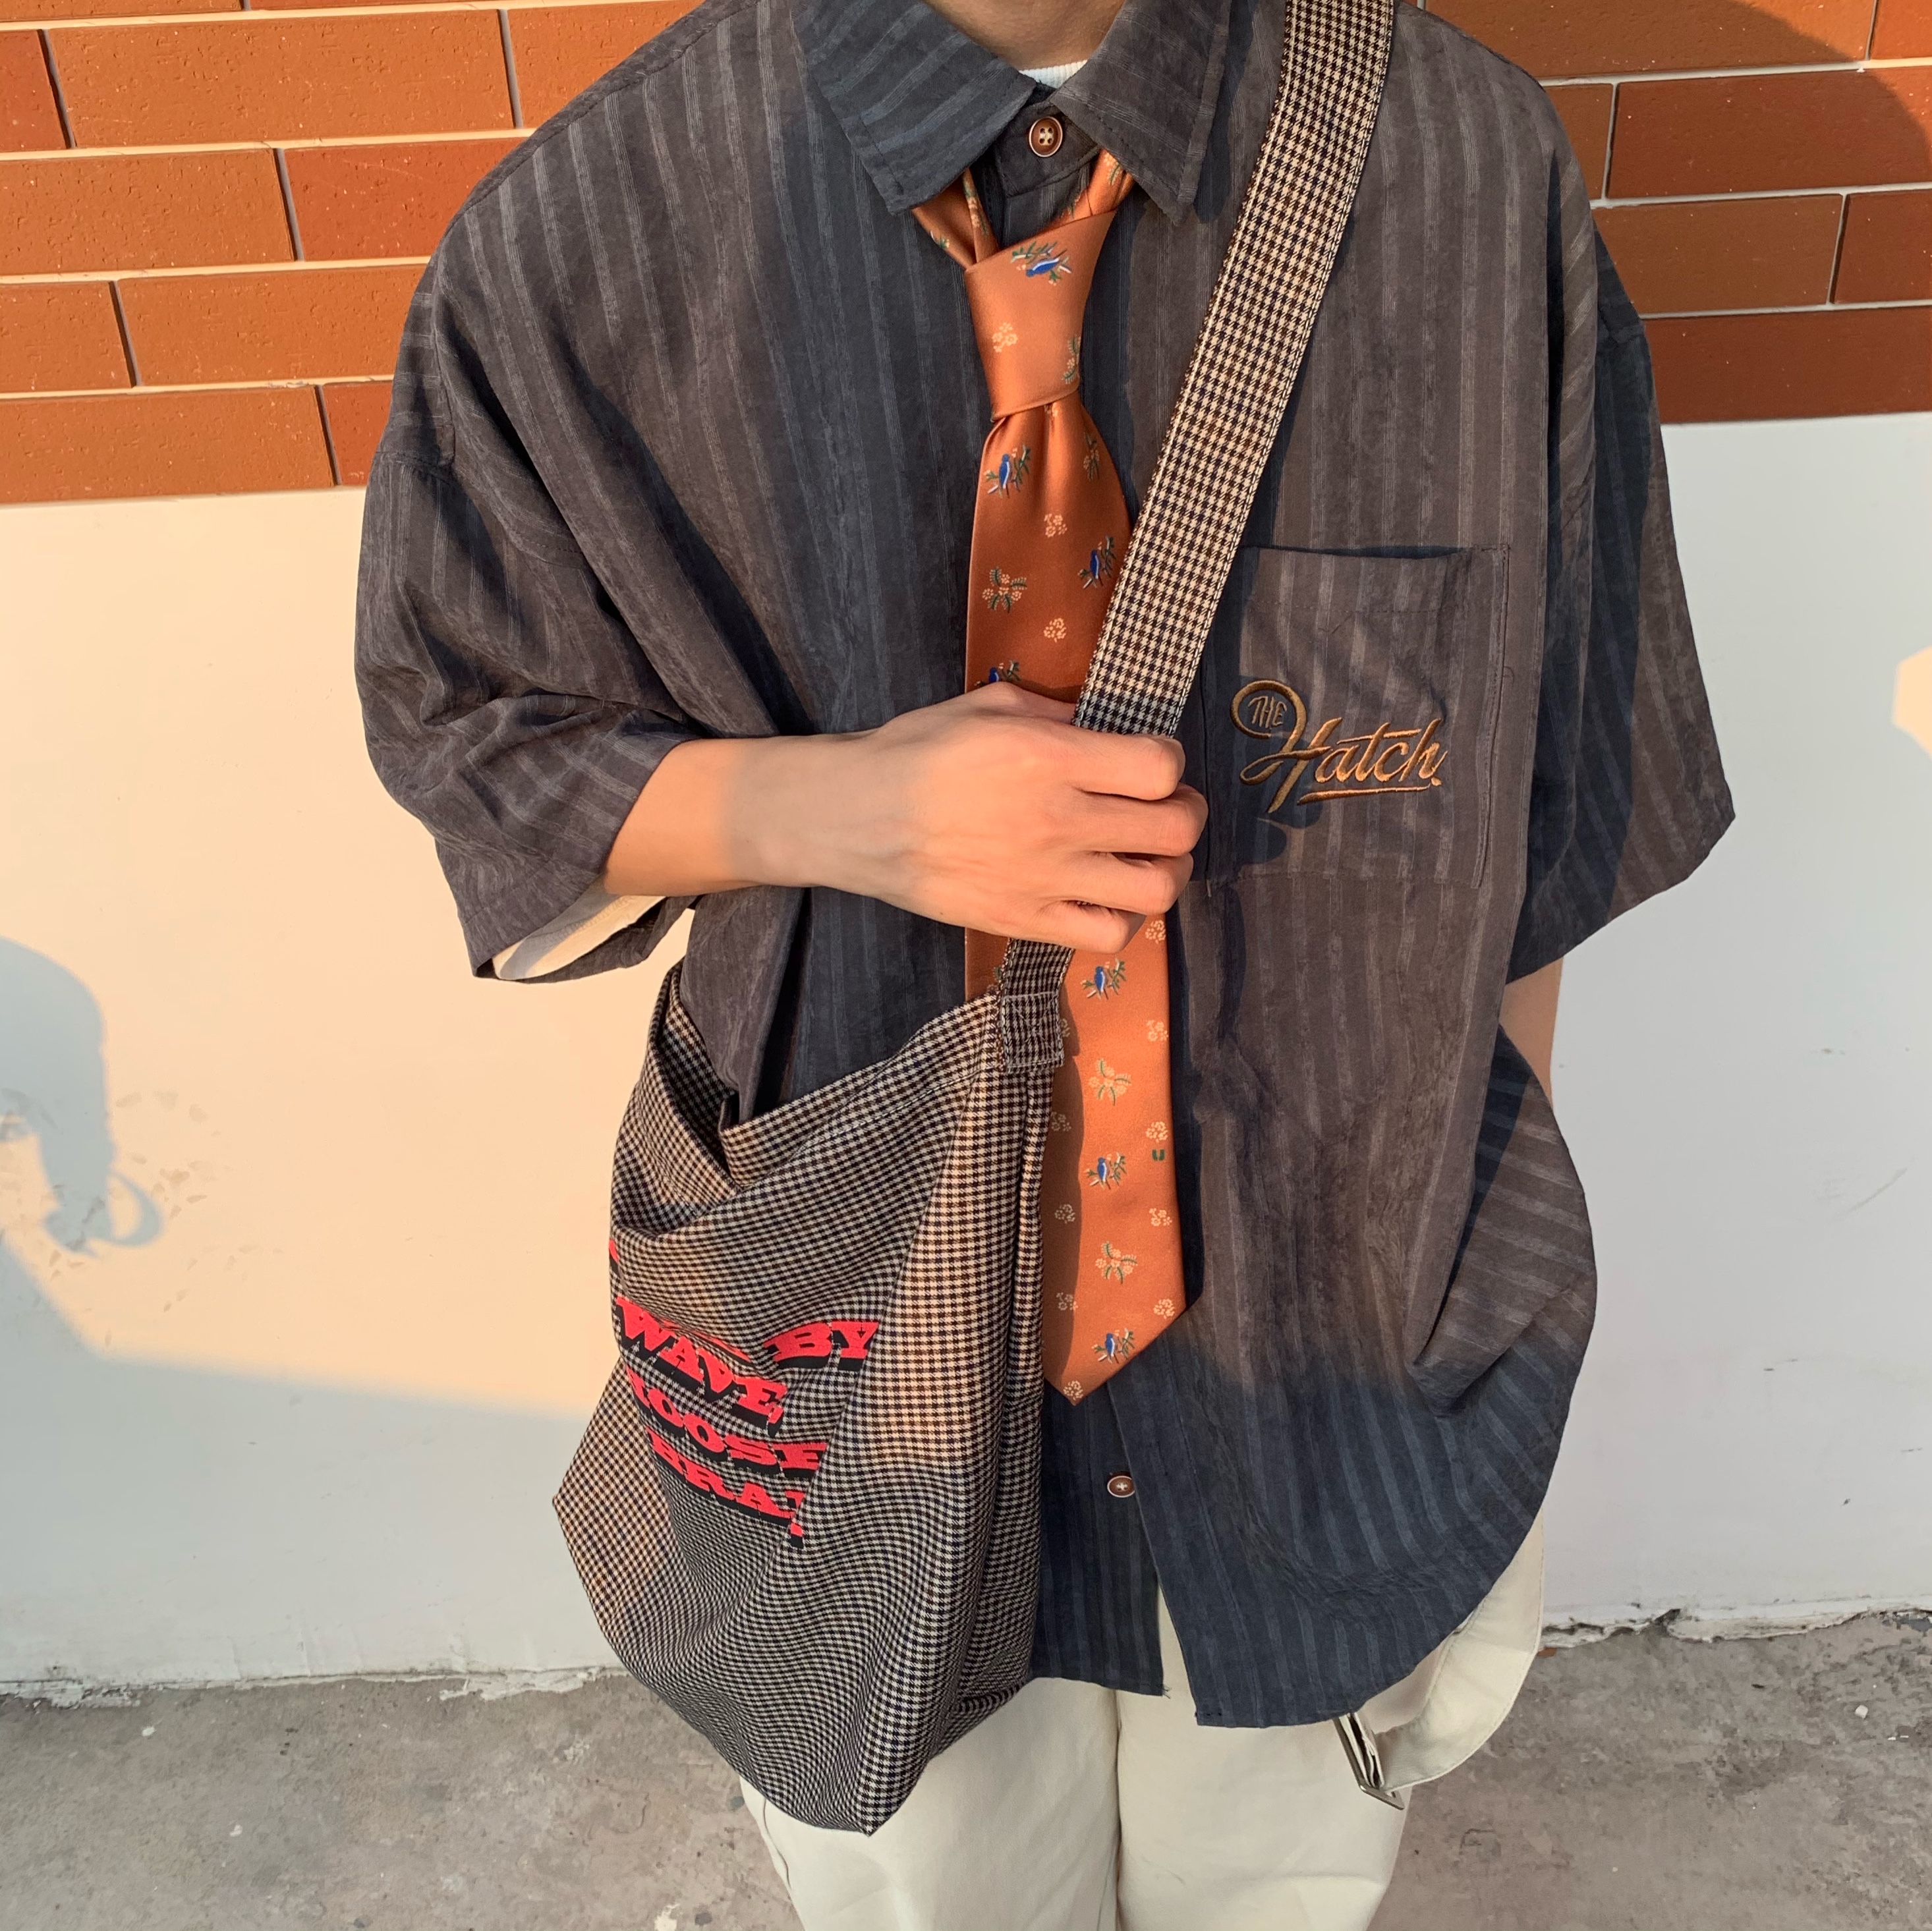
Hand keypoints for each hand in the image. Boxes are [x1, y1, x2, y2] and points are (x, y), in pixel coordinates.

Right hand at [606, 684, 1206, 951]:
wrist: (854, 818)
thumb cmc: (916, 752)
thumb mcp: (987, 705)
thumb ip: (1056, 712)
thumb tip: (1104, 727)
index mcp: (1048, 758)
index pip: (1161, 768)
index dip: (1170, 760)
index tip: (1152, 759)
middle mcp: (1056, 821)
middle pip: (1174, 829)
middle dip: (1185, 813)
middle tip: (1167, 807)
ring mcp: (1044, 878)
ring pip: (1156, 889)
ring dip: (1168, 869)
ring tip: (1149, 855)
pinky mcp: (1025, 920)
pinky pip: (1108, 935)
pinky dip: (1125, 918)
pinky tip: (1109, 895)